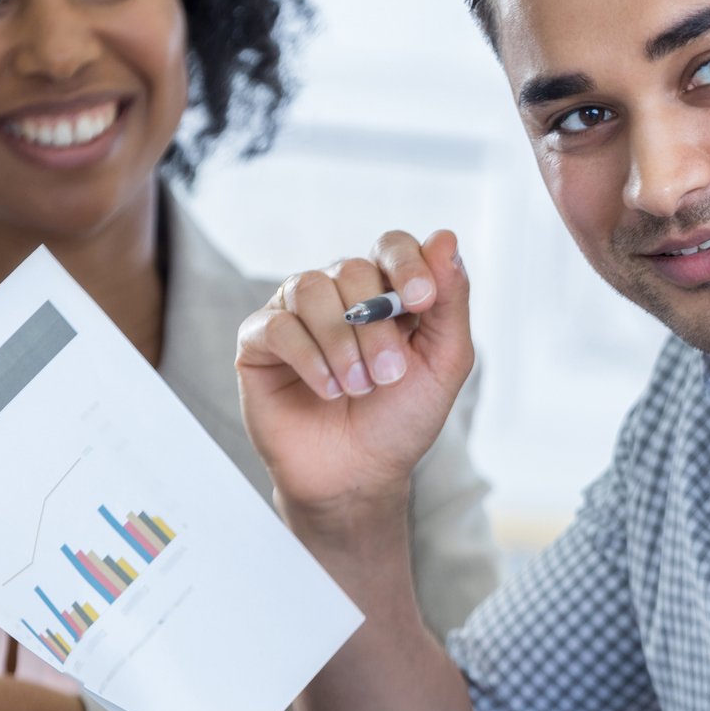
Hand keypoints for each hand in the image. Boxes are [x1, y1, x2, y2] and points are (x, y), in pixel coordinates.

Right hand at [235, 230, 472, 521]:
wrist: (357, 473)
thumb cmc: (401, 417)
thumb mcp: (444, 362)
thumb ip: (450, 300)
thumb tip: (445, 237)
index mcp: (386, 288)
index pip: (392, 245)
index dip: (407, 264)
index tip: (421, 300)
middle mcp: (339, 290)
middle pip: (353, 270)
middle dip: (377, 327)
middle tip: (389, 376)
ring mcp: (296, 311)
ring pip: (311, 290)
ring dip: (342, 344)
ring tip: (358, 388)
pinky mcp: (259, 340)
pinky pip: (277, 326)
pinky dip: (308, 359)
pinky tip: (328, 390)